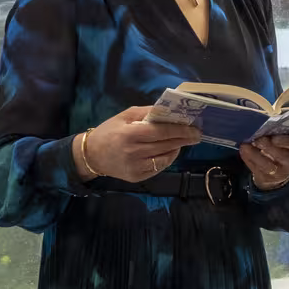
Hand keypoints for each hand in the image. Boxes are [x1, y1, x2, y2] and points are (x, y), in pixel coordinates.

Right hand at [76, 105, 200, 182]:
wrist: (91, 155)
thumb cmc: (109, 131)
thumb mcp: (125, 116)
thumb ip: (147, 112)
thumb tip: (169, 110)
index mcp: (130, 134)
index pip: (161, 131)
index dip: (180, 130)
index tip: (194, 128)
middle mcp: (133, 152)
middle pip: (166, 145)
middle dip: (184, 139)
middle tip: (196, 134)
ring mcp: (136, 167)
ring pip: (165, 158)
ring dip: (177, 148)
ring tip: (184, 141)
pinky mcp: (137, 177)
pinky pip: (159, 167)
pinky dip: (167, 159)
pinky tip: (170, 151)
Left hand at [240, 130, 288, 190]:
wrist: (279, 168)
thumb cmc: (282, 146)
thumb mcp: (286, 138)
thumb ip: (278, 131)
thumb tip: (261, 124)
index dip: (286, 141)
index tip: (274, 138)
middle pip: (281, 156)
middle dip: (267, 146)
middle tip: (257, 139)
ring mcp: (281, 173)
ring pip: (267, 165)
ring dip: (255, 154)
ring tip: (246, 145)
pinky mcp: (267, 179)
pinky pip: (256, 169)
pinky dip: (248, 159)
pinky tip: (243, 150)